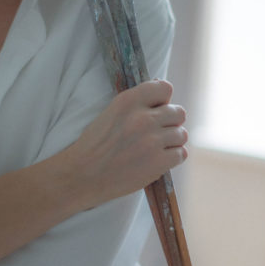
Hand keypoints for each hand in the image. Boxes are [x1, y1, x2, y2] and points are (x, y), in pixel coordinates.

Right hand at [65, 80, 187, 208]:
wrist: (82, 176)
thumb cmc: (95, 145)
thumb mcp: (111, 113)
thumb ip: (137, 104)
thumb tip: (164, 97)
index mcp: (128, 101)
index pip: (165, 88)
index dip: (163, 100)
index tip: (156, 110)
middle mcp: (142, 118)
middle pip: (179, 113)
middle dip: (170, 123)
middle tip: (156, 134)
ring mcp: (152, 141)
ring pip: (182, 134)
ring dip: (172, 142)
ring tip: (156, 149)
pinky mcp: (158, 163)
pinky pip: (181, 154)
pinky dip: (173, 158)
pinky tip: (158, 161)